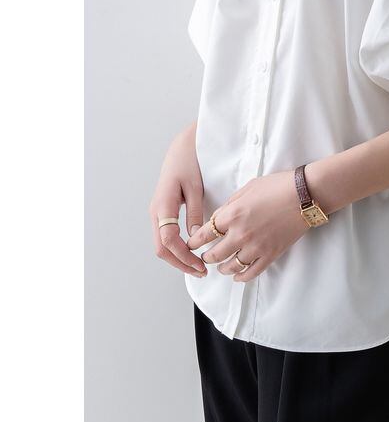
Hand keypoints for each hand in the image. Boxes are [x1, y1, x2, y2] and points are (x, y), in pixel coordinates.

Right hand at [149, 122, 206, 276]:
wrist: (181, 149)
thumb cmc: (189, 164)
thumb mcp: (195, 188)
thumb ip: (195, 213)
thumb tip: (195, 239)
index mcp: (163, 206)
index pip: (168, 240)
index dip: (183, 256)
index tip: (199, 266)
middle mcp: (156, 212)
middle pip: (162, 248)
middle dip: (180, 263)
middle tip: (201, 272)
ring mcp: (157, 214)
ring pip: (162, 245)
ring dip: (178, 258)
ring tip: (197, 267)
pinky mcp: (162, 213)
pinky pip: (165, 237)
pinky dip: (176, 249)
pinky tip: (191, 252)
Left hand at [187, 170, 308, 281]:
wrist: (305, 195)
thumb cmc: (278, 186)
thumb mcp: (247, 188)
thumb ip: (230, 205)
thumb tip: (219, 218)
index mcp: (232, 214)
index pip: (204, 234)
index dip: (194, 241)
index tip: (191, 244)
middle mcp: (240, 234)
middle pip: (214, 254)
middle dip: (206, 256)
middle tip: (205, 256)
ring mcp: (256, 247)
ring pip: (230, 266)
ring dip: (222, 268)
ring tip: (220, 267)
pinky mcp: (270, 254)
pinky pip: (251, 272)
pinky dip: (241, 277)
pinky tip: (237, 276)